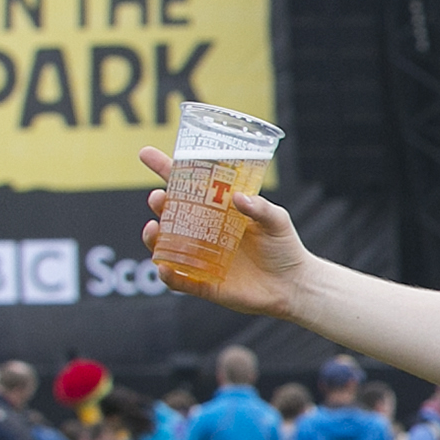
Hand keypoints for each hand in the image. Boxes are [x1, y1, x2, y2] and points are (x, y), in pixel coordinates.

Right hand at [138, 145, 307, 317]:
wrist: (294, 286)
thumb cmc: (285, 248)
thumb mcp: (276, 220)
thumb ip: (261, 208)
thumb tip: (237, 197)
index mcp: (217, 211)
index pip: (187, 187)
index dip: (165, 170)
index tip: (145, 153)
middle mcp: (203, 232)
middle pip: (170, 214)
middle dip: (158, 203)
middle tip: (159, 198)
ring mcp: (200, 258)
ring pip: (165, 246)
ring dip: (153, 237)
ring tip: (154, 228)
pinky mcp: (203, 284)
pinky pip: (178, 280)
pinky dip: (168, 274)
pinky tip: (165, 268)